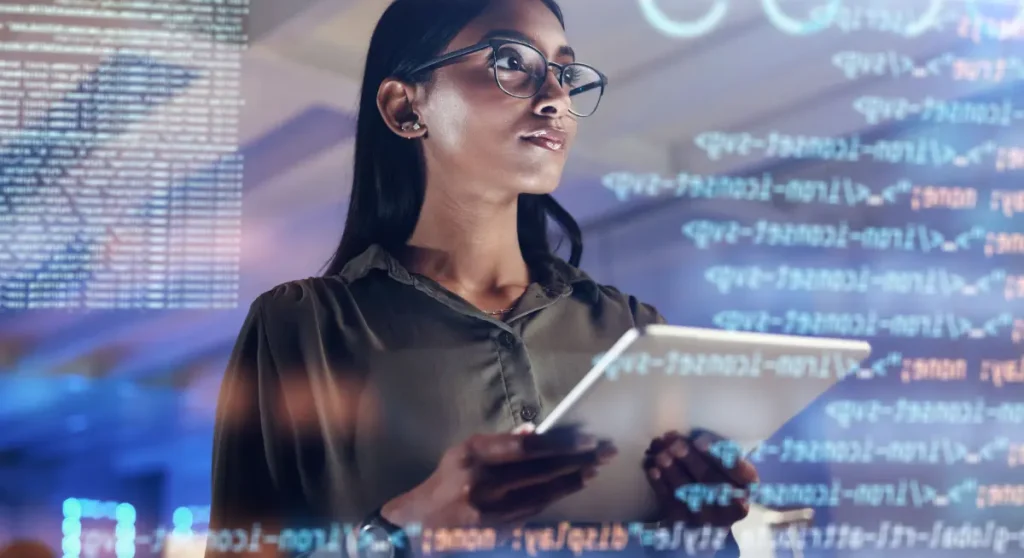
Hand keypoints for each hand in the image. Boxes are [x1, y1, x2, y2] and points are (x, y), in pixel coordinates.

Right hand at [382, 425, 616, 528]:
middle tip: (604, 451)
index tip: (586, 438)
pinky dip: (556, 496)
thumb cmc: (445, 481)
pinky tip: (572, 486)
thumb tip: (535, 432)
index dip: (561, 443)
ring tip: (594, 468)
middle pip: (542, 470)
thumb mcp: (463, 452)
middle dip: (577, 460)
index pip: (527, 447)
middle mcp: (483, 483)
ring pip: (544, 493)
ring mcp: (493, 510)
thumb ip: (499, 443)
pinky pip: (536, 509)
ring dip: (573, 480)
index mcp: (473, 455)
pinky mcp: (499, 530)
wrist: (421, 524)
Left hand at [643, 430, 757, 527]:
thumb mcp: (725, 462)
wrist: (708, 513)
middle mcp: (732, 505)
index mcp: (747, 484)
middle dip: (690, 460)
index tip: (699, 441)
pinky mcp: (686, 523)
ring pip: (689, 492)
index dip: (719, 456)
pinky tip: (652, 469)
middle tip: (675, 445)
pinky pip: (671, 503)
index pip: (739, 471)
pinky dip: (660, 485)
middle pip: (710, 480)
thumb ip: (714, 449)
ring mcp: (708, 517)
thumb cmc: (716, 475)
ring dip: (672, 471)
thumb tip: (688, 435)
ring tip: (660, 454)